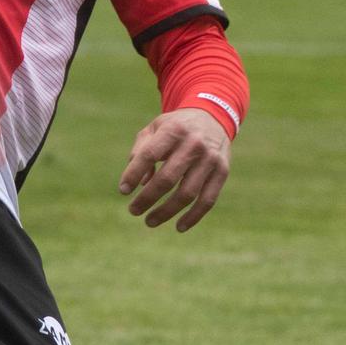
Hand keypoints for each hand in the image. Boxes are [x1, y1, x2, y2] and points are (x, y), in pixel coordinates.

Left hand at [117, 108, 230, 232]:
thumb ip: (141, 151)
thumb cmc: (176, 128)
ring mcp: (210, 159)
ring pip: (187, 193)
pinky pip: (208, 200)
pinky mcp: (222, 172)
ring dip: (166, 212)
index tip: (123, 191)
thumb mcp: (155, 128)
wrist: (213, 117)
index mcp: (173, 130)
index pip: (149, 155)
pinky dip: (193, 217)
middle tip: (133, 210)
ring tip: (149, 221)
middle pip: (167, 178)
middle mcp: (193, 144)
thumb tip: (138, 184)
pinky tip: (179, 227)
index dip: (133, 174)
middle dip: (147, 198)